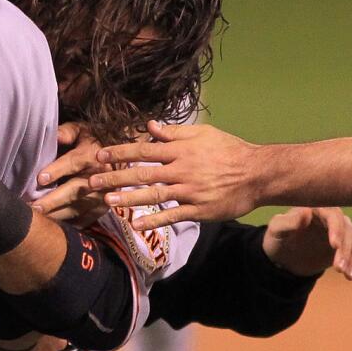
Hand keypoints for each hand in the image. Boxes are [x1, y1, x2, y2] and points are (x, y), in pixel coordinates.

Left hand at [31, 122, 110, 226]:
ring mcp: (102, 195)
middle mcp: (99, 177)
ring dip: (58, 215)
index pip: (73, 162)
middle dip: (53, 200)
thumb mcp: (82, 130)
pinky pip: (85, 219)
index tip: (40, 179)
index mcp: (92, 155)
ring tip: (38, 220)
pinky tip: (54, 229)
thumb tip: (57, 135)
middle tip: (34, 207)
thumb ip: (67, 132)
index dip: (57, 170)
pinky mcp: (102, 208)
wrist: (122, 157)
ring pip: (78, 207)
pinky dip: (70, 225)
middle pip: (74, 190)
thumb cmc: (93, 141)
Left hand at [89, 121, 261, 229]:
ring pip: (154, 195)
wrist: (259, 174)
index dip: (120, 152)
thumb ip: (174, 132)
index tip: (99, 155)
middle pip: (143, 173)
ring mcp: (190, 191)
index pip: (143, 150)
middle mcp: (182, 170)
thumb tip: (148, 126)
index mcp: (180, 151)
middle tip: (92, 181)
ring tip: (108, 201)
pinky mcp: (199, 210)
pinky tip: (137, 224)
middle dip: (115, 177)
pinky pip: (173, 215)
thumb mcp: (203, 134)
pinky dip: (155, 220)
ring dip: (129, 199)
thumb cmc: (230, 150)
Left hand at [263, 207, 351, 280]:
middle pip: (348, 231)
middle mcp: (333, 217)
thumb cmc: (278, 238)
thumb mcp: (277, 230)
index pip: (333, 216)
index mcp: (316, 208)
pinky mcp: (348, 245)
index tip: (335, 246)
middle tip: (338, 269)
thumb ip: (289, 222)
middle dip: (345, 251)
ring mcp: (342, 231)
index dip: (336, 230)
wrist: (283, 256)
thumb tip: (307, 212)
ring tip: (348, 276)